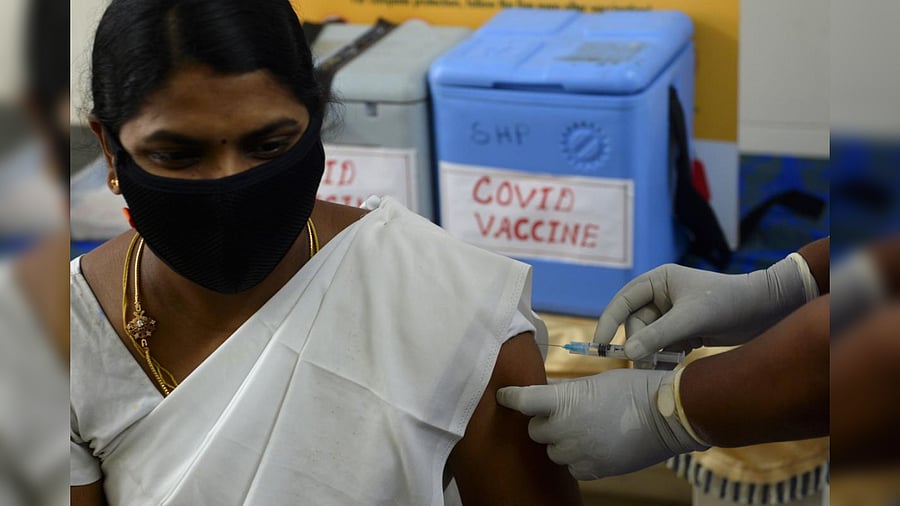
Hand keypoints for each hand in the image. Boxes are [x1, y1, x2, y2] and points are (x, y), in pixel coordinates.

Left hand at [496, 369, 705, 479]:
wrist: (667, 416)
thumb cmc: (632, 390)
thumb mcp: (593, 384)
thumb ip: (565, 393)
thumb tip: (545, 395)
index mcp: (563, 402)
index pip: (522, 401)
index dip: (509, 398)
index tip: (503, 396)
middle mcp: (565, 429)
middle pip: (535, 430)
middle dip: (545, 423)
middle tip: (564, 414)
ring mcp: (578, 453)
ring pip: (552, 452)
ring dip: (560, 442)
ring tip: (584, 430)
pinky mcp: (593, 470)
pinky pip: (572, 468)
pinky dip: (577, 459)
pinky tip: (594, 446)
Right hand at [594, 257, 809, 358]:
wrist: (765, 311)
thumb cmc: (727, 304)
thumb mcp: (689, 320)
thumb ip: (656, 336)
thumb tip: (626, 353)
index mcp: (658, 281)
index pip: (622, 301)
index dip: (608, 322)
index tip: (600, 344)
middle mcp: (661, 295)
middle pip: (635, 324)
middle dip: (639, 344)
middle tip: (644, 364)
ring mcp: (672, 313)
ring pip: (649, 338)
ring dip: (654, 353)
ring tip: (664, 365)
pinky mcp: (684, 329)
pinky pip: (664, 345)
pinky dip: (667, 356)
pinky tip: (678, 363)